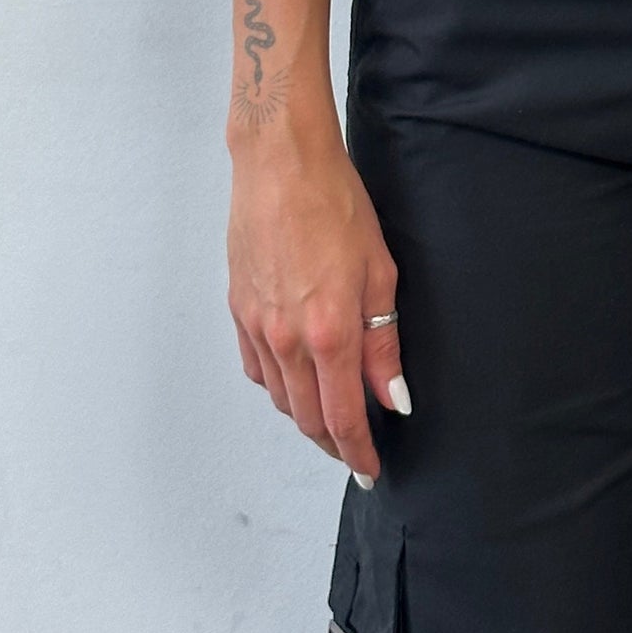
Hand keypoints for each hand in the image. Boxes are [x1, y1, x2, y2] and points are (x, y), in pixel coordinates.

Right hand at [226, 121, 411, 484]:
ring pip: (280, 398)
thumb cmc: (335, 203)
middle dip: (333, 444)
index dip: (358, 451)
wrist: (280, 162)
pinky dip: (278, 386)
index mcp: (328, 332)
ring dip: (306, 418)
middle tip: (355, 453)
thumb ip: (383, 343)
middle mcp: (286, 339)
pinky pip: (257, 368)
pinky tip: (295, 380)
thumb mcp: (379, 271)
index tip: (370, 470)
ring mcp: (256, 325)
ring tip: (331, 421)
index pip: (343, 417)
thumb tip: (393, 397)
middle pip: (307, 418)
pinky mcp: (239, 309)